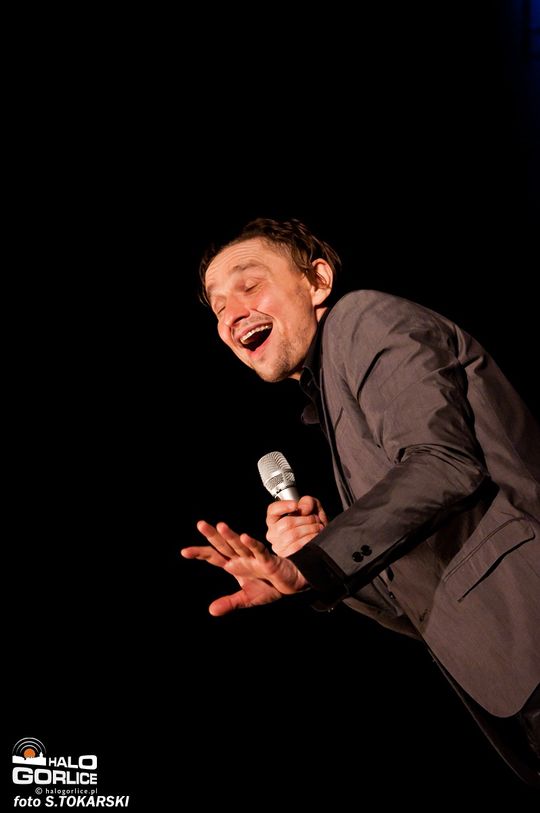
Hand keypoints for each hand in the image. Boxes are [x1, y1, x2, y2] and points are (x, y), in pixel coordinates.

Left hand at [181, 520, 307, 615]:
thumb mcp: (247, 598)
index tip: (184, 552)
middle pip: (225, 545)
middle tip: (201, 524)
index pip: (214, 557)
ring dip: (231, 536)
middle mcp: (242, 558)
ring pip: (240, 545)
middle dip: (213, 536)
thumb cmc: (270, 586)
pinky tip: (244, 537)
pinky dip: (252, 544)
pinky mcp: (268, 561)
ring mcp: (254, 558)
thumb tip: (211, 611)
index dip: (201, 553)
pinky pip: (259, 551)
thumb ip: (230, 602)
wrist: (292, 585)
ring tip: (221, 526)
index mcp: (235, 565)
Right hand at [266, 495, 327, 556]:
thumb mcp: (313, 508)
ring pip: (293, 534)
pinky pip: (298, 546)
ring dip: (310, 529)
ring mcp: (279, 546)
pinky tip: (316, 537)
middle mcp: (273, 534)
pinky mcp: (287, 556)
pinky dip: (310, 539)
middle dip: (306, 519)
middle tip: (315, 519)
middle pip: (287, 522)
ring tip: (318, 528)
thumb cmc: (314, 526)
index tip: (296, 505)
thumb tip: (303, 509)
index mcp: (275, 521)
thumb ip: (308, 501)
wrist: (323, 543)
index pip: (272, 510)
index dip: (283, 506)